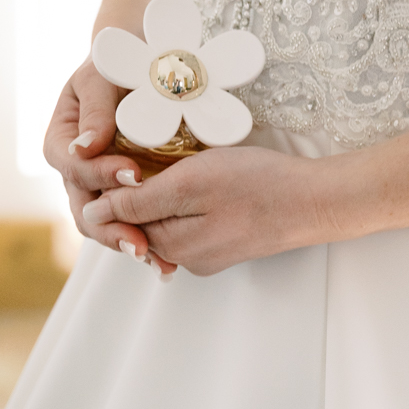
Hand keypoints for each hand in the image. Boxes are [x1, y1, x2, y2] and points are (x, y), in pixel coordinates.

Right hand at [43, 57, 176, 273]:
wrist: (137, 70)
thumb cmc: (114, 67)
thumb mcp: (100, 79)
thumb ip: (95, 110)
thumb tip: (86, 147)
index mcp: (61, 143)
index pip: (73, 166)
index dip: (100, 174)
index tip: (133, 173)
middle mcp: (75, 172)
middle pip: (85, 208)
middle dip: (111, 227)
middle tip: (140, 242)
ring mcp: (98, 188)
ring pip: (104, 224)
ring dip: (127, 242)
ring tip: (155, 259)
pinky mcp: (124, 196)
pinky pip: (130, 222)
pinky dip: (146, 239)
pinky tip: (166, 258)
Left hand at [80, 145, 327, 275]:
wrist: (316, 201)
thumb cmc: (258, 185)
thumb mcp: (190, 183)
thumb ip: (139, 201)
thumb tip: (92, 213)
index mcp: (170, 246)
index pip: (116, 220)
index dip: (109, 184)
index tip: (116, 153)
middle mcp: (183, 258)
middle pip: (137, 222)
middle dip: (130, 190)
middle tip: (139, 150)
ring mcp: (206, 253)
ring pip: (162, 220)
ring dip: (156, 193)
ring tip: (165, 160)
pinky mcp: (224, 243)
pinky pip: (187, 221)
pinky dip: (181, 199)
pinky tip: (192, 177)